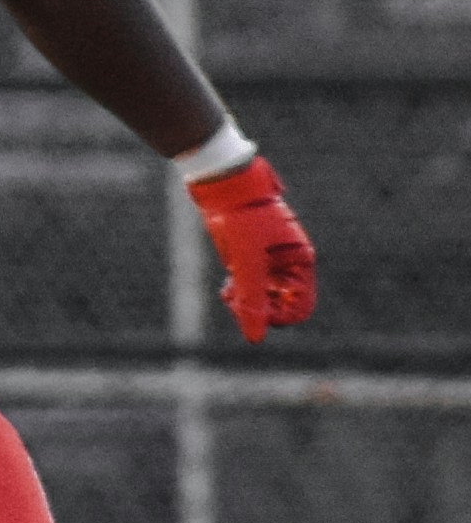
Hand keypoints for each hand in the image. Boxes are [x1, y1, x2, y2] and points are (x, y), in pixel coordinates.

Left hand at [188, 153, 316, 341]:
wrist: (221, 184)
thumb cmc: (240, 217)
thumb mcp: (246, 260)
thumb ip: (251, 298)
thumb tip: (255, 338)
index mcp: (300, 262)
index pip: (300, 308)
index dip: (276, 318)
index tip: (250, 308)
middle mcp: (290, 264)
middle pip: (281, 306)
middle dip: (257, 309)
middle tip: (234, 298)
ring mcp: (270, 261)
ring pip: (264, 298)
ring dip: (246, 302)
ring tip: (229, 291)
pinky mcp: (251, 257)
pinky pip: (251, 286)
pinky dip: (239, 292)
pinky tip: (227, 286)